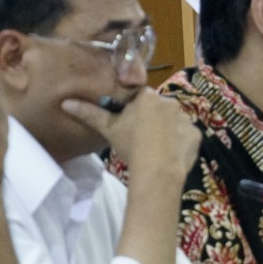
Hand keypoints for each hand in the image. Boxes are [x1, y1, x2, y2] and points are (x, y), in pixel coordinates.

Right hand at [62, 88, 200, 182]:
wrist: (157, 167)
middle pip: (158, 109)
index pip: (140, 98)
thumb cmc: (131, 144)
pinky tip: (170, 154)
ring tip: (156, 148)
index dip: (135, 111)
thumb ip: (89, 113)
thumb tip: (65, 102)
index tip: (130, 125)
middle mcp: (170, 102)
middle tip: (141, 138)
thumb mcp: (108, 128)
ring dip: (167, 131)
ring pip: (174, 122)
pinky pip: (186, 135)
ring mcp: (186, 118)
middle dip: (152, 119)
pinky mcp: (197, 133)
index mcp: (148, 96)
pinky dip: (180, 142)